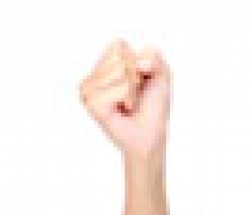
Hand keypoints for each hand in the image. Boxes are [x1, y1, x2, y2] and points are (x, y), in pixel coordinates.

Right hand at [80, 39, 170, 157]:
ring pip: (119, 69)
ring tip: (128, 104)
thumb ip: (154, 54)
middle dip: (135, 75)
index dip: (135, 61)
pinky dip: (128, 98)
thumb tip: (139, 64)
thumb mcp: (161, 73)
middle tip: (133, 95)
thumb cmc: (153, 106)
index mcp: (102, 66)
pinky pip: (119, 87)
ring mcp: (88, 89)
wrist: (150, 135)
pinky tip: (122, 110)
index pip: (118, 44)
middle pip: (118, 54)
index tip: (138, 81)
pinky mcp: (91, 103)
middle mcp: (92, 76)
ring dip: (132, 89)